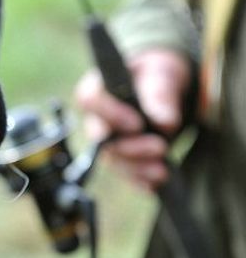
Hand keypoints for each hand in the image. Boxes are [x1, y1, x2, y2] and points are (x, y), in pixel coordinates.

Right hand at [75, 48, 190, 190]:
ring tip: (162, 172)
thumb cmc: (156, 74)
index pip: (90, 100)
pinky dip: (140, 180)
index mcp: (98, 87)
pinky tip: (155, 183)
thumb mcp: (162, 74)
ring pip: (113, 160)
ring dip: (137, 169)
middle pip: (101, 138)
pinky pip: (125, 173)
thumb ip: (160, 94)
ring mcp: (107, 141)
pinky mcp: (121, 158)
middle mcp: (96, 118)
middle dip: (130, 148)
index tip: (137, 124)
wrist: (166, 88)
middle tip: (160, 147)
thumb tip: (165, 122)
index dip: (110, 114)